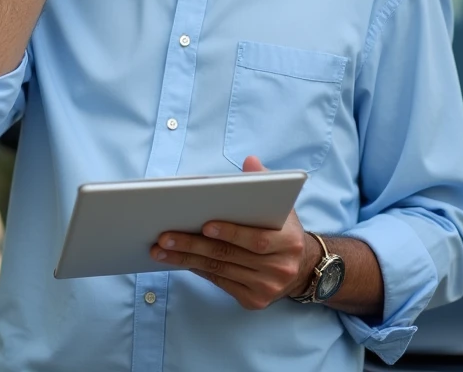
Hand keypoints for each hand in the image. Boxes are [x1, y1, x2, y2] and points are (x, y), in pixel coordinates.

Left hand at [150, 156, 318, 309]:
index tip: (203, 225)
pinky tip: (179, 260)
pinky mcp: (254, 300)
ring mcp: (266, 287)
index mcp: (289, 242)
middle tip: (164, 237)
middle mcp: (279, 268)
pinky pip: (220, 283)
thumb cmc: (283, 230)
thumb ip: (265, 181)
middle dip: (193, 245)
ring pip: (219, 271)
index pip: (256, 240)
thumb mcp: (281, 205)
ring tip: (161, 250)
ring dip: (186, 260)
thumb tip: (249, 161)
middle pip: (229, 256)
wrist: (302, 268)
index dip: (230, 232)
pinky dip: (198, 270)